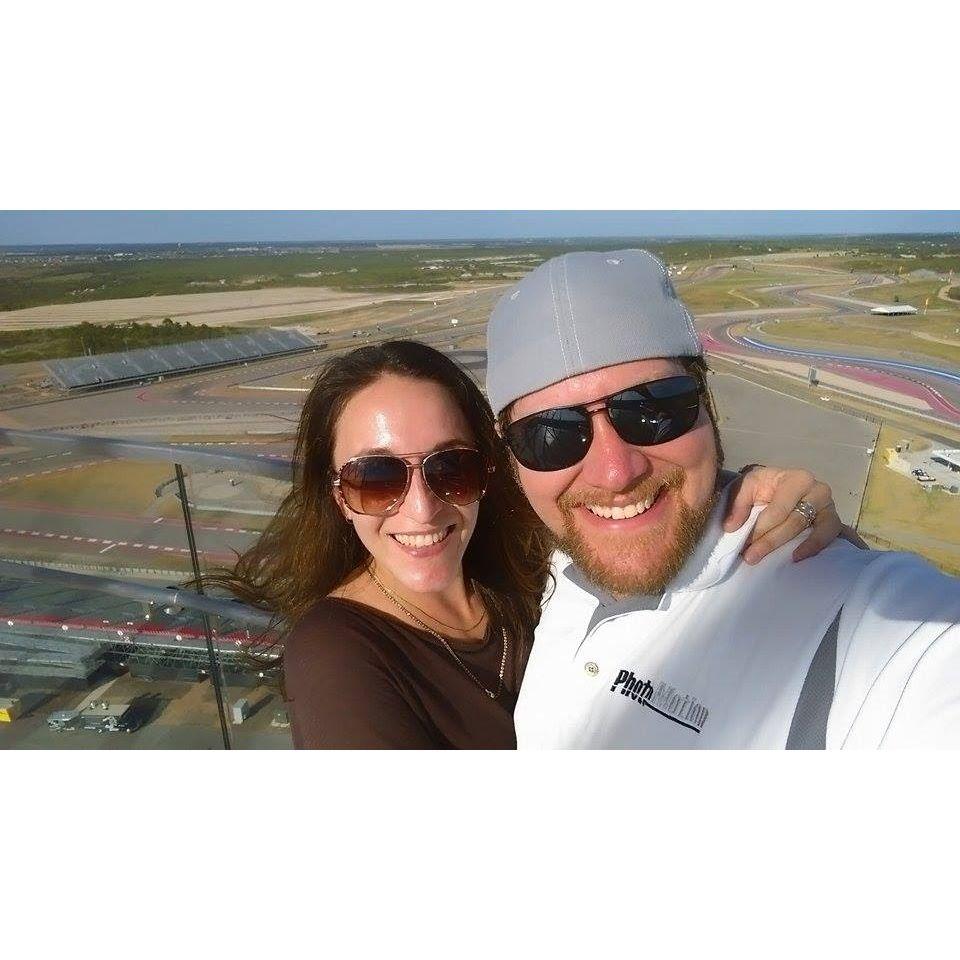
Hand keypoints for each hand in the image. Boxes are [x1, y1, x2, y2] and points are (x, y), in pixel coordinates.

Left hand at [722, 465, 841, 563]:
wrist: (783, 486)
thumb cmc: (765, 485)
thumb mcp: (748, 486)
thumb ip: (738, 504)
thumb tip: (731, 527)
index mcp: (797, 479)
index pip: (779, 508)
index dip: (761, 528)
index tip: (744, 544)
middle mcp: (817, 490)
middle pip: (794, 521)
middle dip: (771, 541)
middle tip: (751, 557)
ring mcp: (829, 506)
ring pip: (814, 530)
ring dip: (794, 548)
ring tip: (779, 561)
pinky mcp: (833, 521)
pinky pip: (830, 535)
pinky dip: (816, 547)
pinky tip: (798, 557)